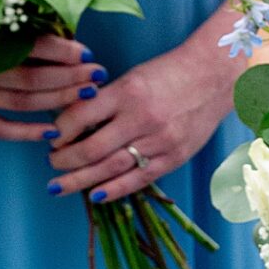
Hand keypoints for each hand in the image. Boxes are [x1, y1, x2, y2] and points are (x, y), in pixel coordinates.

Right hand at [0, 35, 105, 140]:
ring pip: (24, 101)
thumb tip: (69, 42)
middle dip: (70, 77)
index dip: (62, 51)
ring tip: (87, 93)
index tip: (87, 53)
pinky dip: (26, 132)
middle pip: (32, 77)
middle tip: (97, 74)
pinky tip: (53, 131)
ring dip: (59, 99)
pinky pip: (0, 129)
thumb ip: (24, 27)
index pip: (30, 46)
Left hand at [42, 33, 236, 199]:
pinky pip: (139, 179)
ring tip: (60, 185)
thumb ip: (106, 101)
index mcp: (128, 92)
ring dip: (81, 180)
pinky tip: (96, 195)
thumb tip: (71, 126)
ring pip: (111, 168)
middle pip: (91, 149)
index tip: (52, 138)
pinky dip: (114, 190)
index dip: (59, 132)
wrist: (216, 76)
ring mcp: (160, 140)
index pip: (80, 117)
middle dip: (65, 160)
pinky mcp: (175, 156)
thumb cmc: (170, 73)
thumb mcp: (133, 78)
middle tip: (52, 163)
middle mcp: (142, 118)